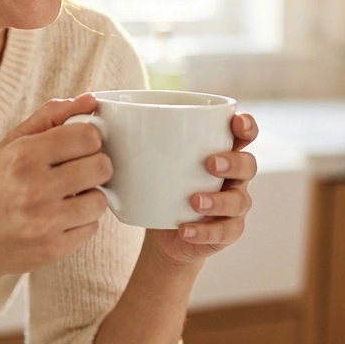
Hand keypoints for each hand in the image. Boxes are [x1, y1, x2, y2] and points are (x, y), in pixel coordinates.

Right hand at [0, 94, 110, 279]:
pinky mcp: (54, 248)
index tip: (78, 148)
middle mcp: (35, 188)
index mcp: (23, 155)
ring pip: (101, 199)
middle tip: (76, 173)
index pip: (88, 136)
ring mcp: (46, 221)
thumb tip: (90, 100)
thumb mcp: (9, 145)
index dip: (88, 140)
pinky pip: (92, 227)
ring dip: (89, 197)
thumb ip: (50, 117)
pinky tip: (59, 219)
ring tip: (67, 198)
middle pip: (101, 166)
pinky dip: (80, 222)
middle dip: (93, 167)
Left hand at [145, 112, 258, 266]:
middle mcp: (234, 176)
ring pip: (239, 200)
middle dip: (233, 162)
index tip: (235, 122)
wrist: (163, 229)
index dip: (246, 125)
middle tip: (210, 163)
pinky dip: (205, 232)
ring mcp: (234, 205)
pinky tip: (185, 231)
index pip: (245, 132)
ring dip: (219, 200)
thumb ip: (137, 136)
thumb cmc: (160, 183)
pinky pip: (225, 232)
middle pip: (248, 164)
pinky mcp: (227, 231)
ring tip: (194, 201)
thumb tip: (96, 111)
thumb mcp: (152, 159)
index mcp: (221, 150)